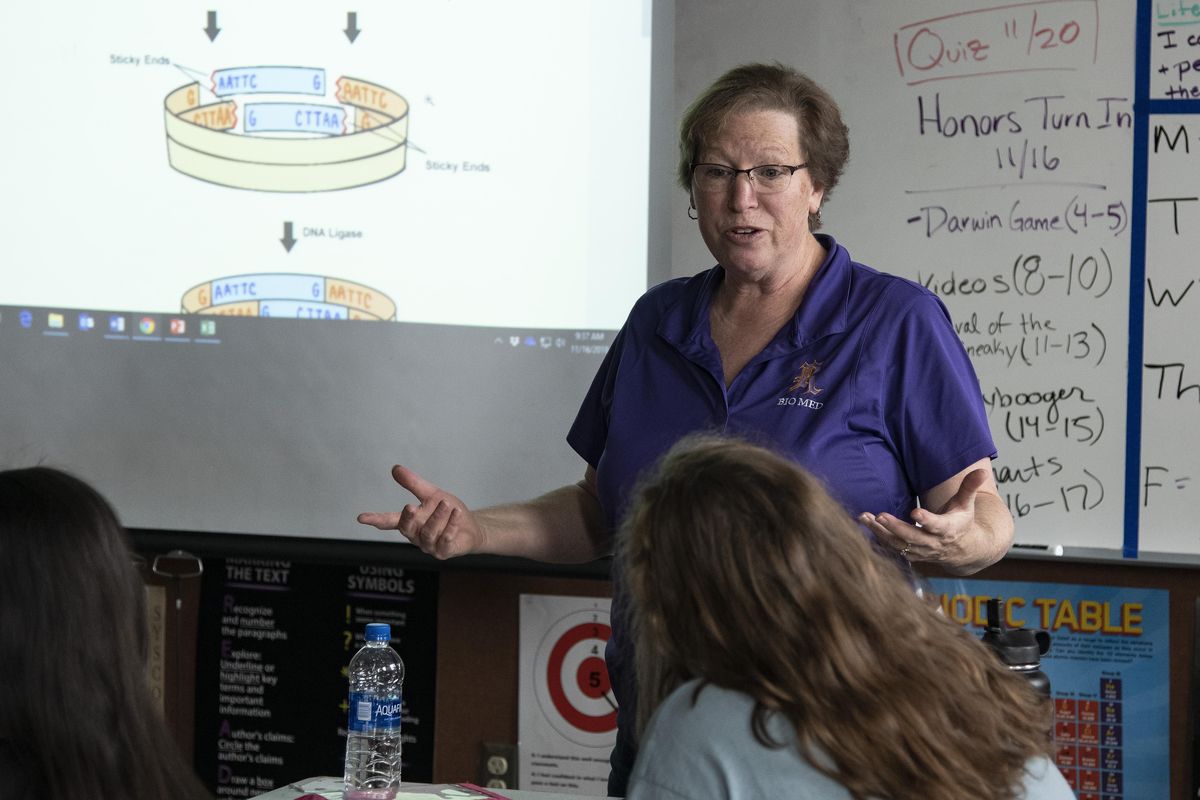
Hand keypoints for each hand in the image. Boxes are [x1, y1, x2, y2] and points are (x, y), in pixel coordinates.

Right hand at [357, 465, 483, 558]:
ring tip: (446, 504)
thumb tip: (395, 468)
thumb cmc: (448, 511)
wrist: (471, 526)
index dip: (376, 519)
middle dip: (409, 518)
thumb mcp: (431, 494)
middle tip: (412, 506)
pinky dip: (451, 526)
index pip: (389, 521)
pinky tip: (457, 514)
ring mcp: (429, 546)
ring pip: (428, 533)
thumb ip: (413, 483)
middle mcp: (416, 536)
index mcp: (410, 522)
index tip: (361, 517)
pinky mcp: (443, 552)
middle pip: (406, 529)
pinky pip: (445, 540)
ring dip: (437, 517)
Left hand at [858, 468, 989, 565]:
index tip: (915, 512)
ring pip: (899, 544)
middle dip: (895, 528)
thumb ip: (970, 487)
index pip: (937, 525)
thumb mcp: (967, 504)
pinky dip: (878, 539)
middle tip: (880, 516)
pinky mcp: (912, 554)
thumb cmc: (962, 520)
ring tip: (864, 518)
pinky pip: (893, 549)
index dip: (927, 519)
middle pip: (913, 537)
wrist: (964, 549)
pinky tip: (865, 526)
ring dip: (880, 532)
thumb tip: (982, 471)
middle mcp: (934, 543)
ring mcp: (921, 551)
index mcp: (948, 529)